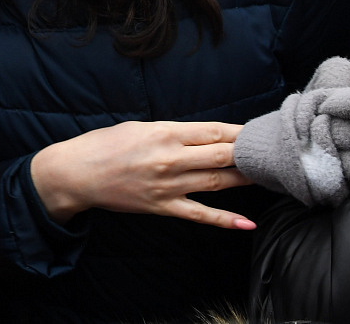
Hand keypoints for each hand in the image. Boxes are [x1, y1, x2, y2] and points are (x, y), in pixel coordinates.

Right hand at [30, 120, 253, 227]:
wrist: (76, 173)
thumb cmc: (104, 145)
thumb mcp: (139, 127)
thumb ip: (171, 132)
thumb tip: (201, 136)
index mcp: (164, 132)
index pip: (214, 130)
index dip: (241, 132)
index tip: (259, 131)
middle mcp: (170, 158)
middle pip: (222, 155)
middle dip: (249, 154)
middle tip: (273, 154)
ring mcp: (168, 185)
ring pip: (217, 182)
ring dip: (245, 180)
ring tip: (268, 177)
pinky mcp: (162, 207)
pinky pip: (200, 215)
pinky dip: (225, 219)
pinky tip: (247, 222)